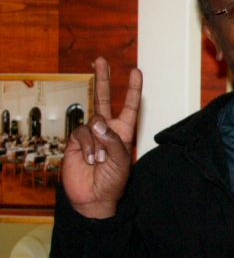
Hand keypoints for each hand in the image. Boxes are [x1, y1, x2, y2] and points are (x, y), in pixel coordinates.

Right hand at [62, 57, 142, 218]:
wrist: (94, 198)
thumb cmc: (113, 180)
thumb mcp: (121, 160)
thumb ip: (112, 140)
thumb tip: (97, 123)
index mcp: (124, 131)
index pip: (129, 106)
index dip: (132, 89)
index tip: (136, 71)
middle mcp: (107, 129)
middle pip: (103, 98)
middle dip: (102, 79)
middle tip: (101, 60)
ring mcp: (90, 134)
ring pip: (93, 121)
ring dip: (97, 142)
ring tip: (99, 160)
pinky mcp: (75, 141)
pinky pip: (81, 134)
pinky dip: (87, 147)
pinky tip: (89, 160)